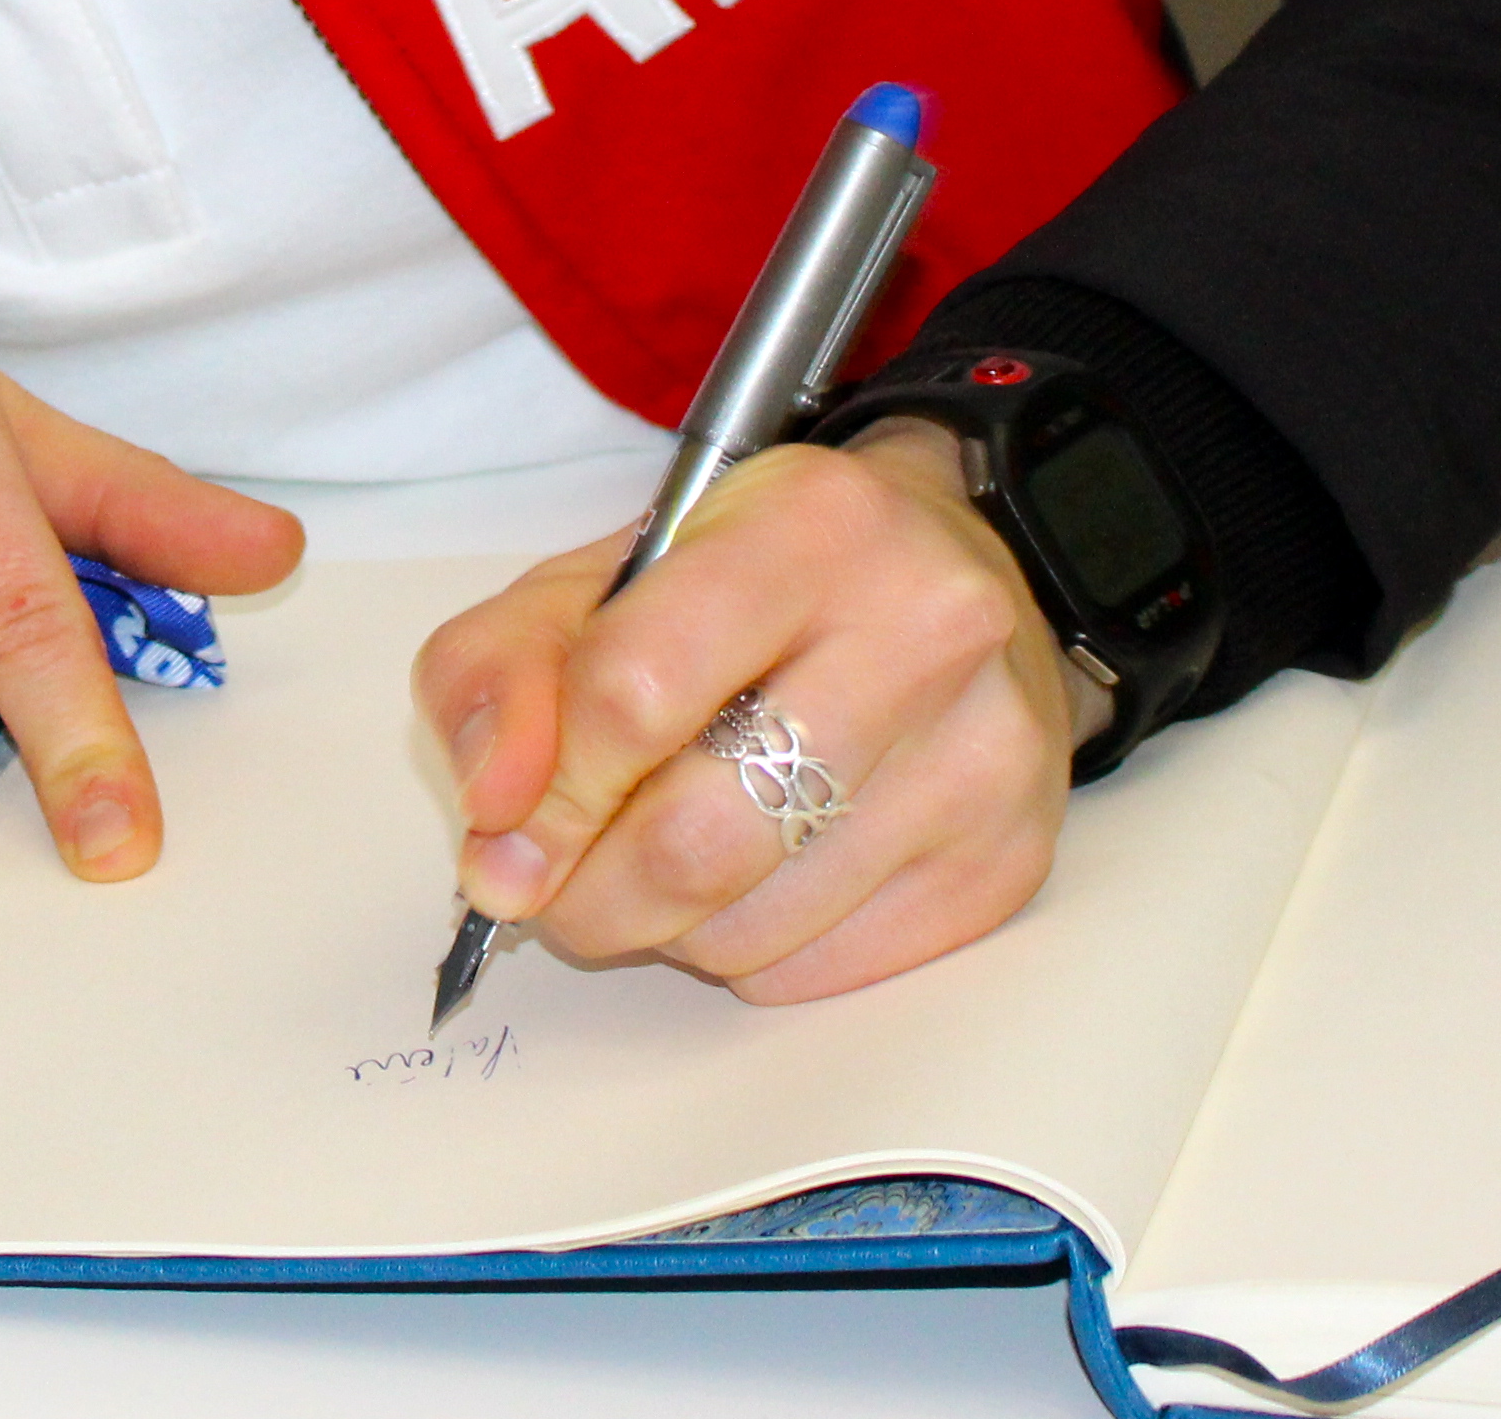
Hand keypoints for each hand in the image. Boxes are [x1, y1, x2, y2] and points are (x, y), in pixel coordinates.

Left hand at [410, 426, 1079, 1003]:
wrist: (945, 581)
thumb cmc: (752, 581)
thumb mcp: (597, 581)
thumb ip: (497, 674)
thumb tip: (494, 828)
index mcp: (813, 526)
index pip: (635, 693)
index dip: (545, 791)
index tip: (506, 833)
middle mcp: (926, 629)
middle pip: (695, 839)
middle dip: (589, 892)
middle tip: (560, 885)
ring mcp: (984, 755)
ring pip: (751, 929)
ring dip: (666, 925)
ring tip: (671, 849)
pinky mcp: (1006, 861)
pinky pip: (816, 973)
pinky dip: (746, 951)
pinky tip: (756, 873)